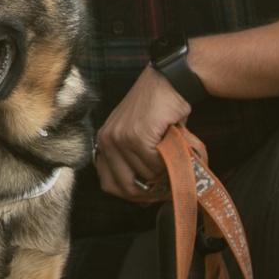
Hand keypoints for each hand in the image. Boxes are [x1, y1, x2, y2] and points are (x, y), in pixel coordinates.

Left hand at [93, 65, 191, 202]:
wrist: (168, 81)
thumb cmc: (157, 109)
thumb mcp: (138, 136)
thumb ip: (135, 161)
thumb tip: (144, 197)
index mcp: (104, 142)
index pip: (109, 184)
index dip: (131, 194)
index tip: (149, 196)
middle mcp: (107, 140)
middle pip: (125, 187)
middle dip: (149, 193)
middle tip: (167, 189)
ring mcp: (120, 138)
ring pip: (145, 176)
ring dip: (164, 172)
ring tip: (174, 159)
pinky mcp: (137, 136)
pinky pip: (155, 164)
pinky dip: (169, 161)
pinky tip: (175, 147)